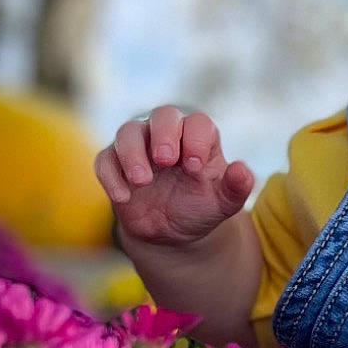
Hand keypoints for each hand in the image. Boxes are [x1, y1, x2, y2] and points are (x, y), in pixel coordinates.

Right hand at [95, 105, 254, 249]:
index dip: (195, 139)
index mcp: (198, 138)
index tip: (194, 167)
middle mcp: (167, 135)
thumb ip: (236, 187)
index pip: (197, 123)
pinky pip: (105, 159)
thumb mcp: (223, 203)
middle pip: (163, 115)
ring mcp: (138, 147)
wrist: (171, 232)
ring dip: (132, 154)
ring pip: (128, 132)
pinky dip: (110, 175)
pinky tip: (123, 197)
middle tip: (165, 160)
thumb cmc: (199, 208)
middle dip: (163, 134)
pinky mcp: (114, 163)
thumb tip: (242, 169)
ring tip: (142, 181)